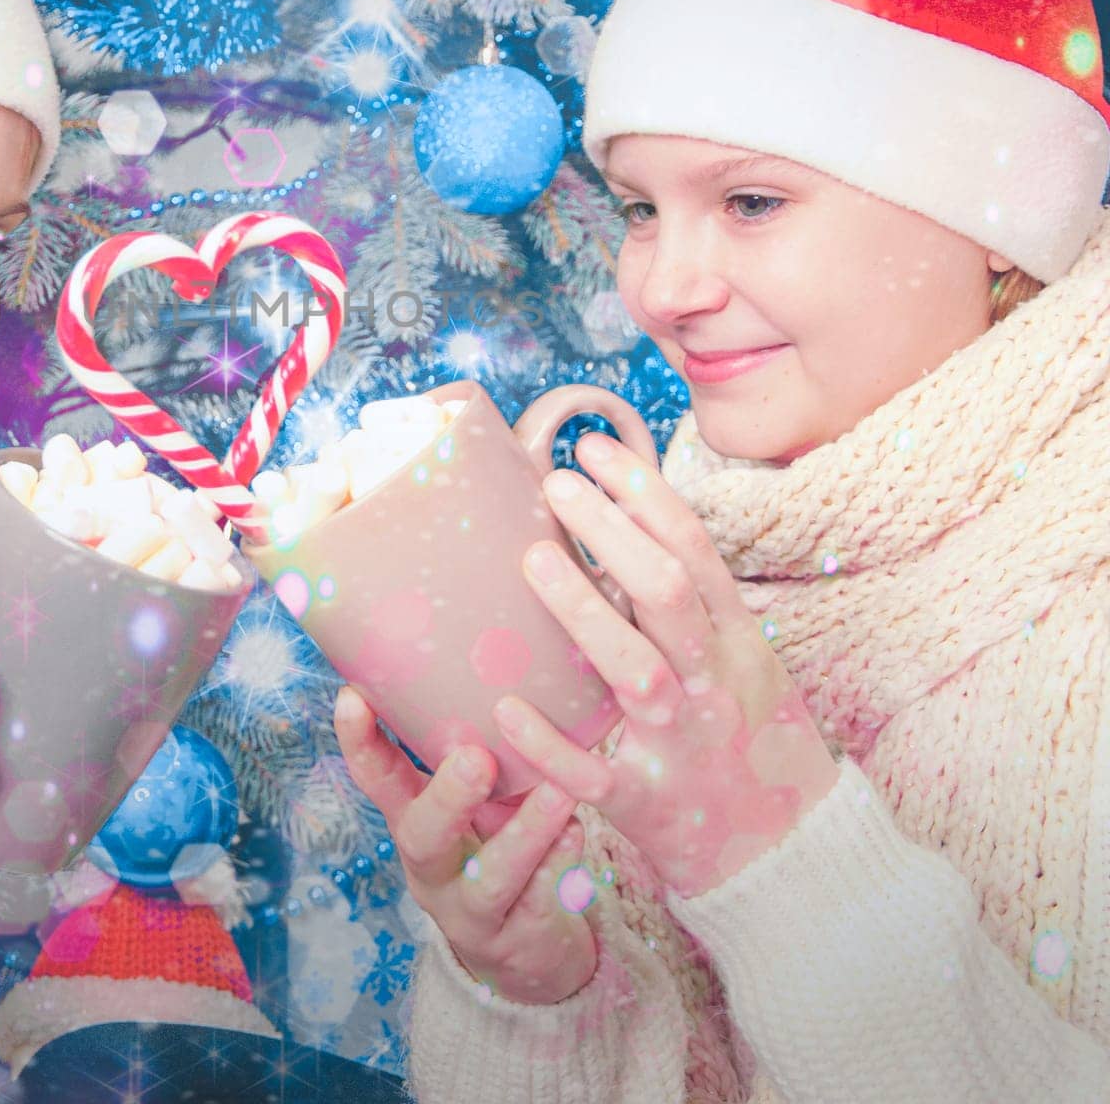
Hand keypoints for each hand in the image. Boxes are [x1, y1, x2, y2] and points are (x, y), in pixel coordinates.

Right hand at [335, 687, 597, 1004]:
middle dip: (448, 797)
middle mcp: (432, 865)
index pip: (375, 777)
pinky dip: (559, 867)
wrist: (521, 946)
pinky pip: (540, 903)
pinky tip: (578, 835)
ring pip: (491, 877)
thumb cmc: (493, 838)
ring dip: (525, 833)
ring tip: (558, 791)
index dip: (358, 741)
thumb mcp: (471, 798)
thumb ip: (468, 744)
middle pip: (424, 835)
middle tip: (477, 758)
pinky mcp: (520, 937)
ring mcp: (473, 908)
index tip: (351, 695)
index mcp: (412, 819)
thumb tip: (488, 645)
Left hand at [494, 432, 839, 897]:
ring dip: (584, 613)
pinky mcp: (642, 800)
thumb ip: (692, 598)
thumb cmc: (750, 731)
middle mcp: (710, 681)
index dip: (643, 491)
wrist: (791, 851)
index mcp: (734, 638)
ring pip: (636, 669)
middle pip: (665, 593)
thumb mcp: (742, 655)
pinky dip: (550, 743)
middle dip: (611, 532)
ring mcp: (678, 741)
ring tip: (532, 560)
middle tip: (554, 482)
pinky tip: (506, 706)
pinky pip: (593, 772)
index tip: (591, 446)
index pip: (692, 548)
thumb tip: (617, 516)